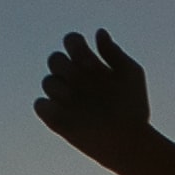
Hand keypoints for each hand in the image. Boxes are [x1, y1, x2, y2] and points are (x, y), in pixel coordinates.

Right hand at [33, 29, 149, 158]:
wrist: (130, 141)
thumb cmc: (134, 107)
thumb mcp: (130, 74)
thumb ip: (114, 52)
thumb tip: (99, 32)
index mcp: (89, 64)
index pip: (71, 41)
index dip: (76, 45)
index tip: (92, 63)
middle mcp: (74, 79)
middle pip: (55, 59)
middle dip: (66, 66)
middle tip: (85, 80)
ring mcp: (64, 99)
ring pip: (48, 81)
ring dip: (61, 87)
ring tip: (79, 102)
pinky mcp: (56, 119)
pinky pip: (40, 105)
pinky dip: (48, 106)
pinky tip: (68, 113)